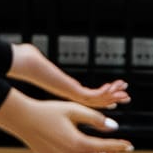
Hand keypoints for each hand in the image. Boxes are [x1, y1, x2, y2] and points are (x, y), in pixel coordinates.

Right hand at [0, 90, 132, 152]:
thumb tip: (114, 127)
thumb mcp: (75, 109)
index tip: (129, 145)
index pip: (105, 149)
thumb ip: (96, 118)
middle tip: (117, 150)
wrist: (25, 120)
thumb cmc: (50, 111)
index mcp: (76, 143)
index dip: (119, 147)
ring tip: (103, 152)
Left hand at [8, 39, 129, 110]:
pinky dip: (106, 92)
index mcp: (64, 88)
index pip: (87, 95)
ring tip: (126, 93)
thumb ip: (39, 58)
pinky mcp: (71, 91)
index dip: (101, 95)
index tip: (112, 91)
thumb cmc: (28, 61)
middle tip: (126, 96)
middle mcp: (69, 94)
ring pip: (97, 100)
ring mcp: (70, 94)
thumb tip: (31, 51)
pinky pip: (93, 95)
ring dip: (113, 95)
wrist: (26, 65)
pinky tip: (114, 87)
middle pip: (95, 101)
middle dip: (112, 98)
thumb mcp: (39, 60)